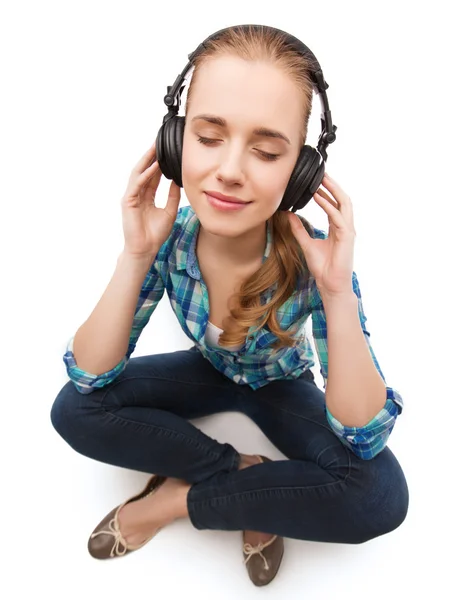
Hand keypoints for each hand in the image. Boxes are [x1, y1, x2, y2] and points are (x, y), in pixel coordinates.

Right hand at [121, 141, 180, 257]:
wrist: (145, 249)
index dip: (159, 163)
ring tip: (155, 148)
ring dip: (147, 161)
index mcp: (146, 196)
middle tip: (160, 142)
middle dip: (151, 157)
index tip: (167, 152)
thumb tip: (178, 182)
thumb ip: (173, 196)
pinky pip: (137, 185)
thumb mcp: (169, 211)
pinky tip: (153, 167)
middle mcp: (137, 194)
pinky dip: (145, 175)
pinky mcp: (128, 202)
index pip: (152, 175)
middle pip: (144, 171)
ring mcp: (131, 197)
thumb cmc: (155, 234)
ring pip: (138, 174)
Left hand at [287, 173, 355, 295]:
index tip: (316, 181)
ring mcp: (348, 231)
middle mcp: (345, 227)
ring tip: (322, 179)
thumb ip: (299, 229)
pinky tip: (318, 197)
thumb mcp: (306, 243)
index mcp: (338, 228)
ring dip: (333, 190)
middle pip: (342, 199)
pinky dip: (328, 205)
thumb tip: (289, 215)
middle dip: (332, 185)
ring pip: (344, 204)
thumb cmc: (322, 267)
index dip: (327, 191)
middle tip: (321, 173)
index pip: (334, 204)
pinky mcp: (346, 236)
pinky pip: (337, 217)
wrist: (330, 284)